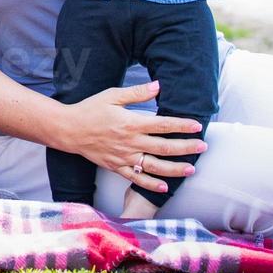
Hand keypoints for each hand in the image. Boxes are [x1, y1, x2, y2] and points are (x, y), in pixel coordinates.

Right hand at [59, 81, 206, 195]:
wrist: (69, 129)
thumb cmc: (91, 109)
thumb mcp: (112, 95)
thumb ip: (137, 93)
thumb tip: (158, 85)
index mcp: (131, 123)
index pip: (163, 124)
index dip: (182, 125)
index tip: (198, 126)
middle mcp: (130, 142)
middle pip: (164, 147)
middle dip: (186, 147)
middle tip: (203, 147)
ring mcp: (124, 157)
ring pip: (155, 166)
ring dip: (175, 169)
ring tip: (191, 168)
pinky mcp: (116, 167)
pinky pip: (137, 179)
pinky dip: (151, 184)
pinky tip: (165, 187)